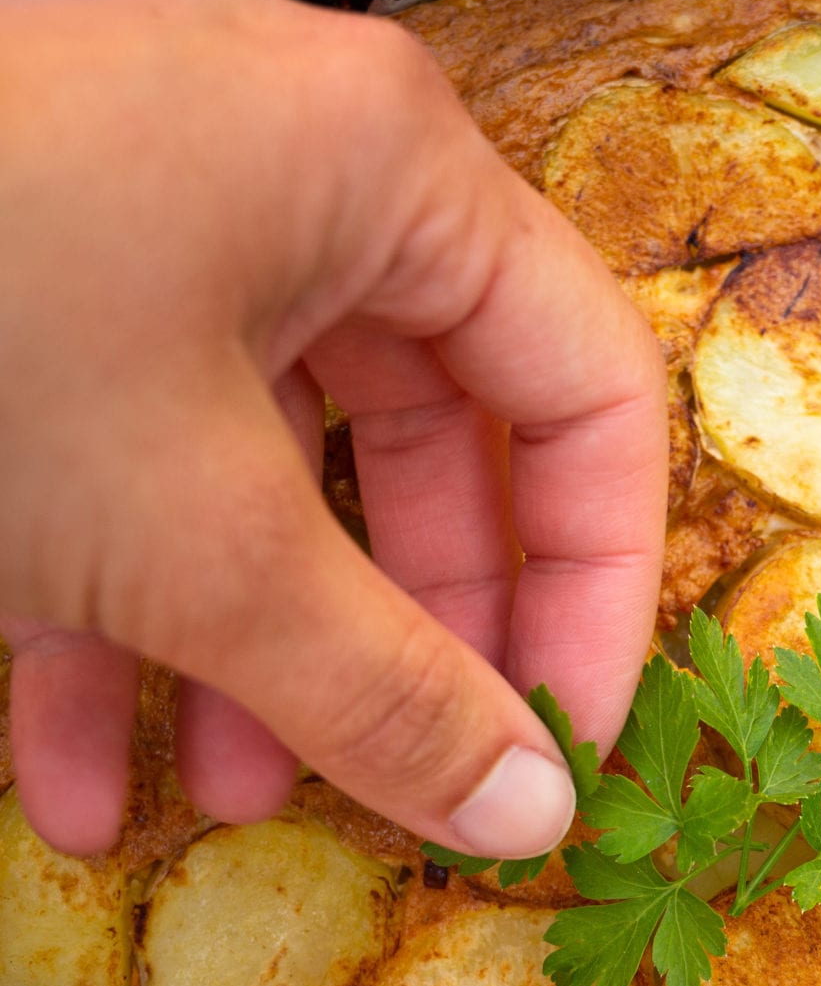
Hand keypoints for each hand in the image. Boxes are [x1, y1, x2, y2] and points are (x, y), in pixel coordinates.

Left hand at [0, 0, 665, 860]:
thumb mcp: (197, 547)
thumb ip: (390, 691)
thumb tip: (531, 815)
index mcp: (387, 169)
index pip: (590, 392)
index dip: (599, 589)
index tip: (566, 748)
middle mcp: (288, 170)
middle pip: (435, 439)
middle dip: (403, 643)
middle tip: (415, 787)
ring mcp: (143, 220)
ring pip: (269, 467)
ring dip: (255, 659)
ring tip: (229, 815)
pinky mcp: (28, 283)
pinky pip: (129, 456)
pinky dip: (116, 615)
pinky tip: (66, 778)